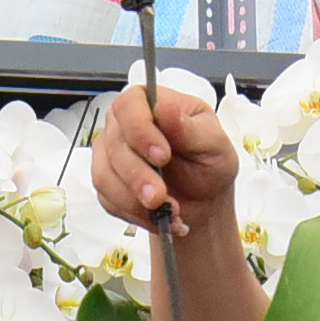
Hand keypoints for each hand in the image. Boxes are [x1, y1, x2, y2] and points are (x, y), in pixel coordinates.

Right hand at [90, 82, 241, 240]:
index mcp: (151, 103)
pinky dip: (134, 213)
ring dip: (134, 200)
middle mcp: (125, 125)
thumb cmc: (208, 164)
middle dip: (138, 176)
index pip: (129, 105)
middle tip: (160, 196)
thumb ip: (190, 129)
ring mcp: (111, 154)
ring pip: (105, 175)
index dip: (140, 131)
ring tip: (166, 211)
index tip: (162, 156)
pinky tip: (156, 217)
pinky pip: (108, 199)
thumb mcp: (213, 145)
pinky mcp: (107, 182)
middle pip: (114, 144)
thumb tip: (165, 108)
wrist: (203, 200)